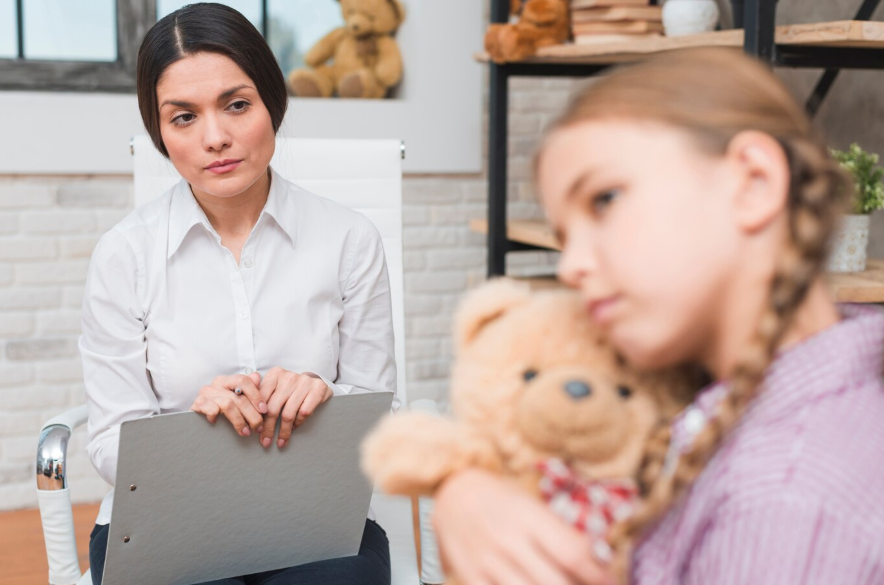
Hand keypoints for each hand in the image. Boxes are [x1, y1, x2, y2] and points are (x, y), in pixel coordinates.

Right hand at [191, 372, 266, 436]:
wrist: (198, 425)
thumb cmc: (222, 412)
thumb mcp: (237, 401)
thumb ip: (249, 390)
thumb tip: (257, 377)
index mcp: (228, 381)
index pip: (244, 381)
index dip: (256, 395)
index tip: (265, 410)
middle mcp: (216, 384)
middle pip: (239, 396)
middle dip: (252, 414)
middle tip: (259, 428)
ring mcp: (206, 393)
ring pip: (228, 404)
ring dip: (240, 421)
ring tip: (246, 432)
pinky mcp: (197, 404)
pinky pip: (211, 408)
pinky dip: (218, 416)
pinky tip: (221, 425)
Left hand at [259, 367, 332, 448]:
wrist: (315, 381)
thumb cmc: (290, 388)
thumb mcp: (274, 386)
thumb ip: (260, 394)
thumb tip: (245, 411)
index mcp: (275, 374)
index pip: (261, 399)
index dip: (257, 417)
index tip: (256, 431)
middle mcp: (289, 377)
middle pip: (273, 408)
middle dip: (268, 428)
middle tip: (266, 442)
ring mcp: (304, 382)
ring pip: (288, 413)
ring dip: (284, 431)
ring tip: (281, 441)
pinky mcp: (317, 389)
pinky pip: (304, 413)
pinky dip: (298, 423)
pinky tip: (294, 428)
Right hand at [433, 469, 611, 584]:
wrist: (451, 493)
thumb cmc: (501, 498)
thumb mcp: (532, 505)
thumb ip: (560, 534)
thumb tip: (597, 565)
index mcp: (527, 516)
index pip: (572, 553)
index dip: (598, 574)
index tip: (610, 582)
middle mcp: (508, 540)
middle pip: (556, 582)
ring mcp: (487, 562)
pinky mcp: (470, 578)